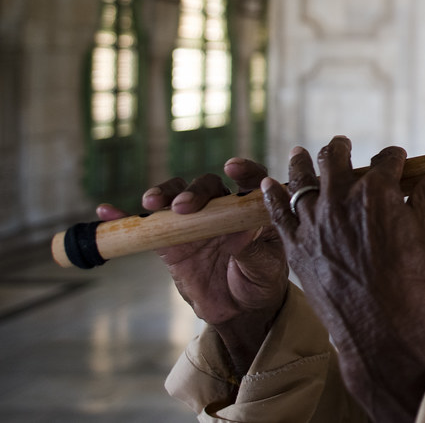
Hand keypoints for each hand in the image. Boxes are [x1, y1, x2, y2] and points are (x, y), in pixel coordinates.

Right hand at [97, 158, 288, 377]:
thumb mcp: (264, 267)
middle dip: (194, 192)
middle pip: (207, 186)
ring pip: (176, 197)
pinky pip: (148, 224)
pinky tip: (108, 211)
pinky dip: (126, 217)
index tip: (232, 167)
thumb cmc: (260, 281)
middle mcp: (223, 208)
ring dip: (163, 194)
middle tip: (183, 207)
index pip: (252, 181)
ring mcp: (194, 222)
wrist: (238, 309)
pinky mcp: (171, 240)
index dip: (245, 170)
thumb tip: (242, 233)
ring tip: (152, 203)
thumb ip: (253, 249)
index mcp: (251, 210)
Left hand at [262, 138, 424, 421]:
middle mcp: (341, 200)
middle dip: (341, 149)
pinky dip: (271, 196)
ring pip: (302, 180)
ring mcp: (315, 223)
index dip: (393, 158)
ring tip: (300, 153)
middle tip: (341, 145)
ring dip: (302, 163)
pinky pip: (277, 213)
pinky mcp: (297, 247)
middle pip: (335, 160)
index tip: (396, 160)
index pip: (385, 160)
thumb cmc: (410, 281)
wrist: (382, 329)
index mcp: (377, 191)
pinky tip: (267, 184)